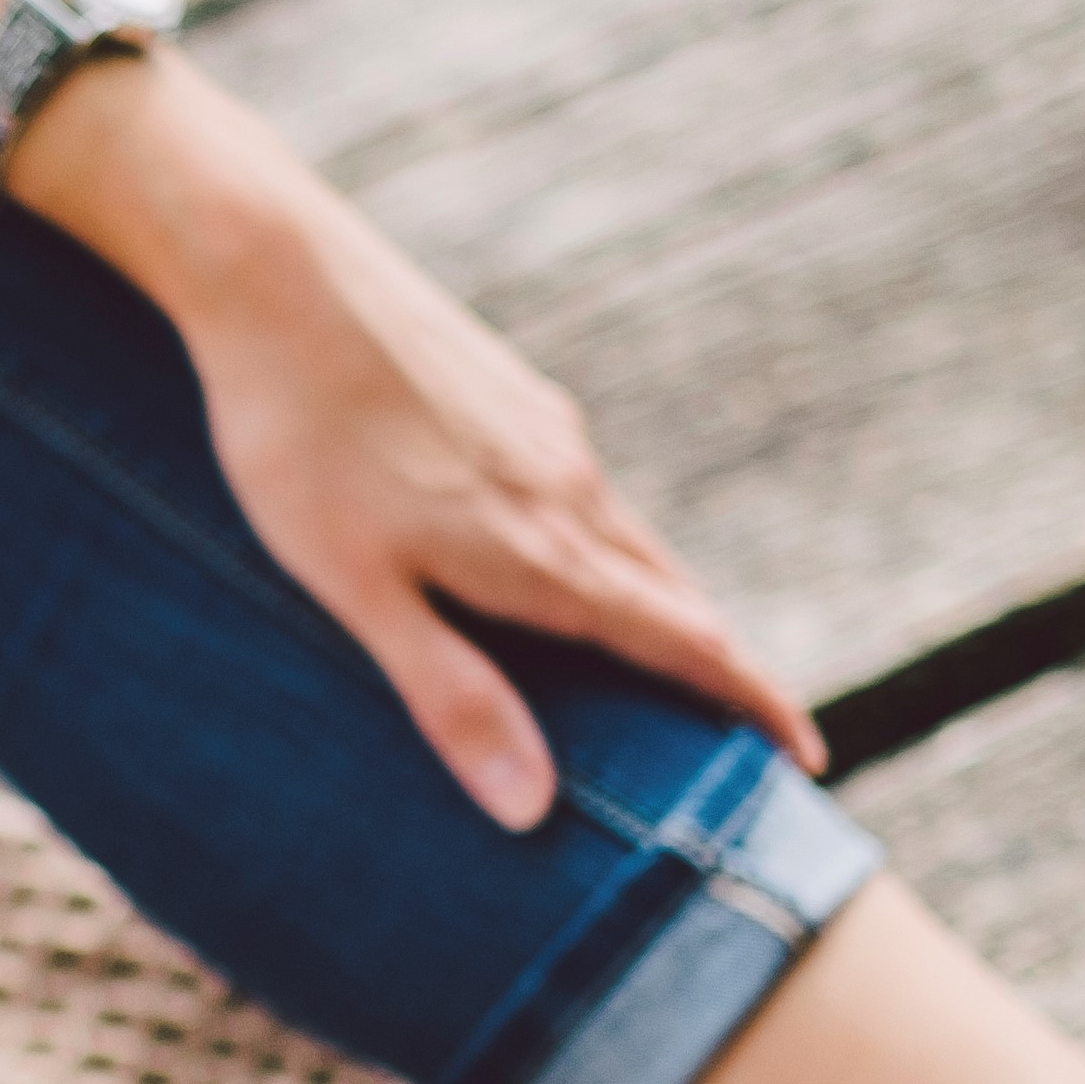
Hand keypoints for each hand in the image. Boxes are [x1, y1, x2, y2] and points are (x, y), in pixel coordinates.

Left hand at [23, 54, 823, 829]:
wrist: (277, 276)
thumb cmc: (296, 442)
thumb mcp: (356, 588)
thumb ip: (446, 693)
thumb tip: (530, 808)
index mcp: (543, 552)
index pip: (684, 643)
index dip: (752, 704)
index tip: (807, 759)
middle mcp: (568, 491)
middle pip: (673, 595)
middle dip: (718, 668)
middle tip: (751, 732)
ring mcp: (544, 435)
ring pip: (629, 540)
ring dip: (662, 605)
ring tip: (667, 660)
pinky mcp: (511, 397)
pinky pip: (585, 494)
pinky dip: (606, 548)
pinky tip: (565, 556)